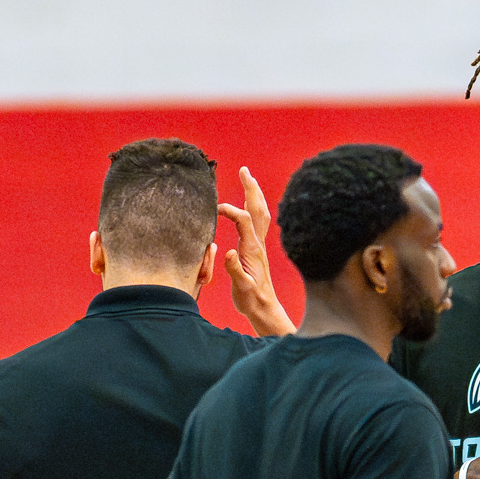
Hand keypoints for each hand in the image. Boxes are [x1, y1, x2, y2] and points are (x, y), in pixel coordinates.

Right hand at [221, 166, 293, 335]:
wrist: (264, 308)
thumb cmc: (250, 299)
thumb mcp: (241, 287)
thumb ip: (235, 269)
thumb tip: (229, 252)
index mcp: (252, 249)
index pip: (244, 220)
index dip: (231, 210)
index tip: (216, 209)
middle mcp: (257, 243)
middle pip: (257, 209)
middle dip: (251, 188)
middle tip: (244, 170)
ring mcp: (259, 245)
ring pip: (260, 213)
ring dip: (254, 194)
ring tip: (248, 178)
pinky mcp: (256, 249)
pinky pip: (257, 222)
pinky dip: (253, 207)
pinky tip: (249, 204)